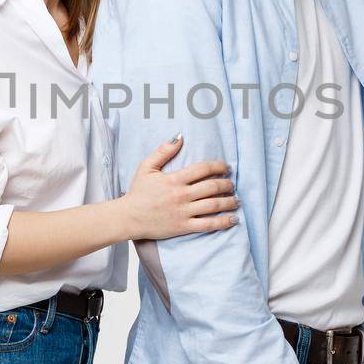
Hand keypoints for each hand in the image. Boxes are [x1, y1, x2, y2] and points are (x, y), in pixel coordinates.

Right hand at [118, 134, 237, 240]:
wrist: (128, 217)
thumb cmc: (137, 192)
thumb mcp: (146, 167)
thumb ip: (163, 151)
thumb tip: (179, 136)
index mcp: (174, 179)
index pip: (203, 169)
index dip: (219, 166)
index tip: (226, 167)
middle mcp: (181, 195)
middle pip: (212, 187)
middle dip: (227, 184)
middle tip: (232, 184)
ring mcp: (183, 212)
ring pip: (213, 205)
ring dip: (229, 202)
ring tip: (236, 200)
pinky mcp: (183, 227)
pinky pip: (208, 225)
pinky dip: (223, 222)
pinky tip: (233, 219)